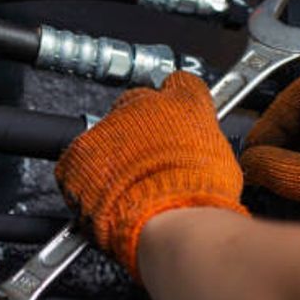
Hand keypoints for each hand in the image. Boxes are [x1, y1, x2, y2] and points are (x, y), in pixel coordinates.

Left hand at [55, 71, 245, 278]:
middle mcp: (144, 105)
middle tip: (146, 165)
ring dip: (112, 160)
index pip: (178, 85)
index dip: (173, 107)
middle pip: (134, 108)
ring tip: (126, 191)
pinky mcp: (80, 151)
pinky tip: (105, 200)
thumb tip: (201, 155)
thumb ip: (204, 146)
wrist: (168, 214)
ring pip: (105, 136)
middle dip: (137, 133)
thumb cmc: (198, 195)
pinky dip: (86, 182)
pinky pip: (79, 163)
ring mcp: (109, 126)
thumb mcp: (221, 162)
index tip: (171, 122)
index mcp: (184, 103)